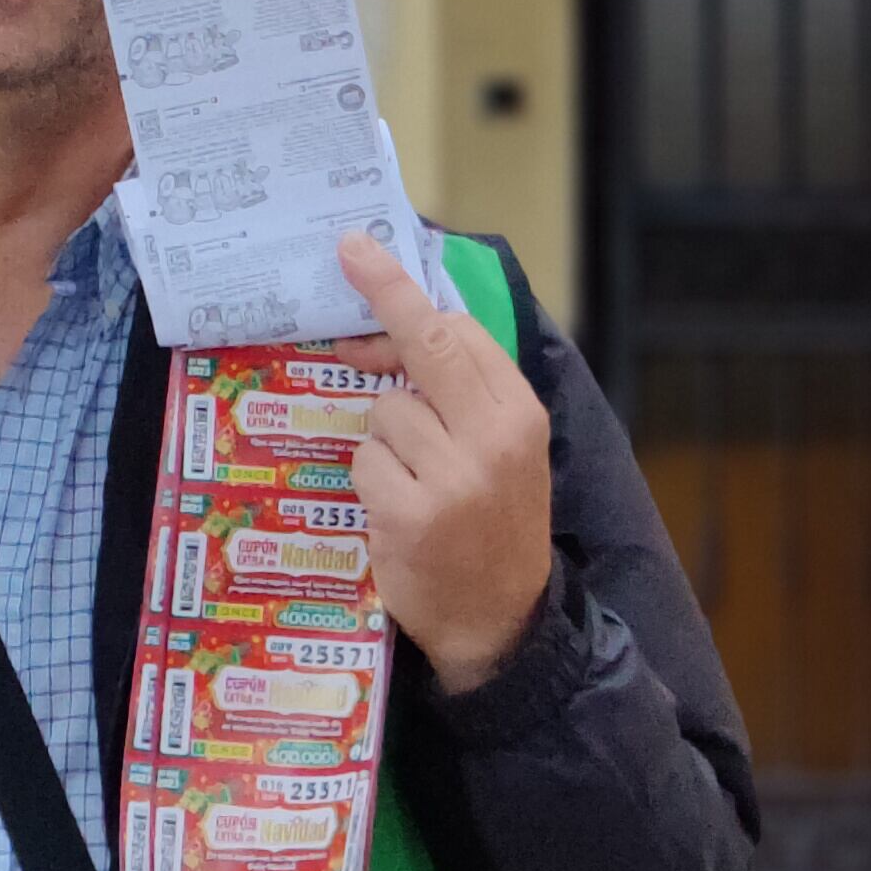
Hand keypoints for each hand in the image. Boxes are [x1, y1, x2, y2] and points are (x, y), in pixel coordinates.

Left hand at [333, 231, 553, 692]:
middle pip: (426, 346)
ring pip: (382, 413)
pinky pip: (363, 463)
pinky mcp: (410, 514)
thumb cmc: (494, 525)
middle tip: (349, 251)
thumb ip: (463, 396)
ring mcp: (452, 478)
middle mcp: (494, 439)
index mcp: (520, 415)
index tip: (366, 257)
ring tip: (412, 481)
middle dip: (383, 295)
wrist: (501, 619)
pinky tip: (396, 511)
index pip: (462, 333)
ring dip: (383, 440)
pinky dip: (369, 482)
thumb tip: (394, 332)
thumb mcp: (502, 453)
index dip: (406, 299)